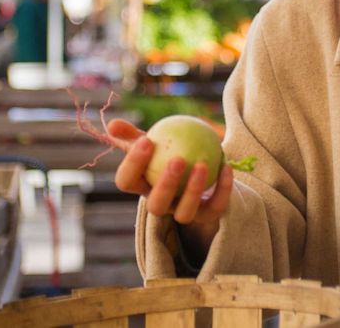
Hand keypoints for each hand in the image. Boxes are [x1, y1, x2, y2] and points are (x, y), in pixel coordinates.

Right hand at [107, 118, 232, 226]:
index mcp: (142, 188)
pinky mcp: (207, 216)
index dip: (132, 165)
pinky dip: (222, 188)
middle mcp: (160, 205)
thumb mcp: (153, 143)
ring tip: (201, 164)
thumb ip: (133, 135)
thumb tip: (113, 124)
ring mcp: (183, 213)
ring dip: (193, 190)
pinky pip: (215, 206)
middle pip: (156, 205)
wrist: (199, 172)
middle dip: (165, 185)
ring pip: (185, 213)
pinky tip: (226, 166)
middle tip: (177, 159)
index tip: (146, 140)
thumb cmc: (168, 153)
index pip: (126, 182)